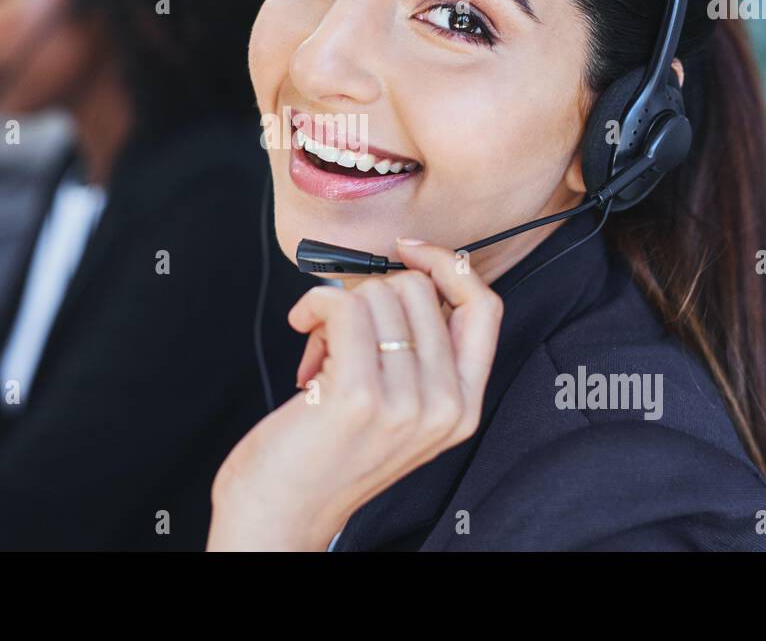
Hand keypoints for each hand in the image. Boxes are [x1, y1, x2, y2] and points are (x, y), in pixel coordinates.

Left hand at [207, 238, 502, 550]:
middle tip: (340, 334)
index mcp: (462, 406)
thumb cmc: (325, 454)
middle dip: (369, 295)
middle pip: (419, 290)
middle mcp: (444, 407)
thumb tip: (407, 272)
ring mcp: (405, 403)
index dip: (450, 266)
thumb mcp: (396, 408)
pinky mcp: (359, 395)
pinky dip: (314, 304)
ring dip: (335, 307)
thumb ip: (418, 353)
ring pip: (378, 294)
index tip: (410, 251)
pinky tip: (302, 328)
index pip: (485, 308)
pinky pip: (343, 306)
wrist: (280, 514)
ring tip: (320, 350)